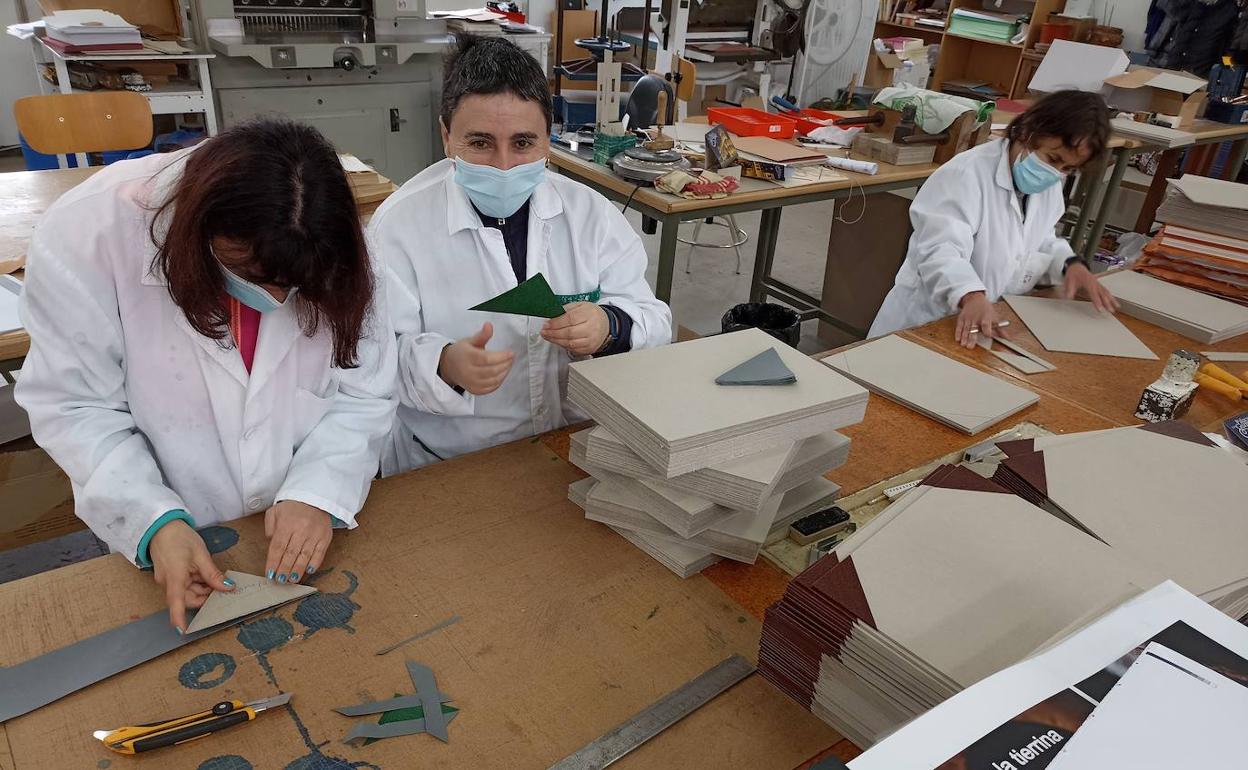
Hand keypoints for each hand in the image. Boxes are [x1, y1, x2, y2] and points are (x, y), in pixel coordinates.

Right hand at [149, 519, 232, 633]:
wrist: (161, 526)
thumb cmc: (180, 538)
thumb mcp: (201, 554)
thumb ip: (213, 574)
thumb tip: (227, 588)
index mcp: (175, 577)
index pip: (176, 602)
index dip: (179, 618)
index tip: (183, 632)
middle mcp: (168, 582)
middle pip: (188, 599)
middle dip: (205, 596)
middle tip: (220, 586)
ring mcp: (168, 580)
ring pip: (188, 592)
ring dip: (201, 588)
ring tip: (211, 575)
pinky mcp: (170, 576)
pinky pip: (184, 585)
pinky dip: (196, 582)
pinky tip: (202, 573)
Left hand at [264, 500, 332, 584]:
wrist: (315, 498)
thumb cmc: (293, 507)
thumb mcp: (275, 512)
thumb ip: (270, 527)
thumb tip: (271, 543)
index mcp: (286, 523)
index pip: (278, 547)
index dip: (273, 562)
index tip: (270, 574)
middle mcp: (301, 529)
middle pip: (291, 554)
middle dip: (284, 569)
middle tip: (280, 580)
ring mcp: (315, 534)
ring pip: (305, 556)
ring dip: (298, 570)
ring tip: (292, 580)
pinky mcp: (325, 537)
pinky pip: (320, 553)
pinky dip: (314, 563)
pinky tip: (308, 571)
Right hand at [439, 322, 514, 395]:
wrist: (449, 366)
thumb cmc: (461, 352)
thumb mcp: (470, 341)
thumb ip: (482, 335)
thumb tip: (489, 326)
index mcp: (467, 357)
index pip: (487, 359)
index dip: (501, 357)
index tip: (511, 353)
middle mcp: (468, 371)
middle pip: (492, 371)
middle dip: (505, 364)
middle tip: (511, 358)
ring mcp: (471, 382)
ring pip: (493, 381)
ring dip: (504, 373)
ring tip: (508, 364)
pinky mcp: (474, 390)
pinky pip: (490, 388)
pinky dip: (499, 381)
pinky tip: (502, 374)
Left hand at [541, 302, 608, 355]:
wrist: (606, 324)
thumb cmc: (592, 314)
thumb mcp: (580, 305)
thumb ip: (566, 309)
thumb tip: (552, 315)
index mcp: (589, 314)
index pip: (570, 319)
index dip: (556, 323)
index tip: (547, 324)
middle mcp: (592, 328)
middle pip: (569, 333)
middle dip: (553, 333)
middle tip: (544, 331)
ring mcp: (591, 340)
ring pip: (570, 343)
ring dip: (556, 340)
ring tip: (548, 336)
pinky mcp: (589, 349)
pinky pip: (573, 349)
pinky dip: (563, 346)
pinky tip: (557, 341)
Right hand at [955, 291, 1008, 348]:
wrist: (974, 299)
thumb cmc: (985, 309)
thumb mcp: (994, 317)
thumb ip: (1000, 329)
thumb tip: (1007, 338)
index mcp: (986, 317)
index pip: (986, 325)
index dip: (987, 331)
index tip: (987, 336)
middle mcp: (976, 318)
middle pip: (974, 329)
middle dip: (971, 338)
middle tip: (970, 346)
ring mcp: (968, 318)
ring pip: (966, 329)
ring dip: (964, 337)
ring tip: (963, 344)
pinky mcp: (961, 318)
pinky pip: (959, 326)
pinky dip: (958, 332)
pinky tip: (957, 339)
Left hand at [1062, 262, 1118, 312]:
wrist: (1076, 267)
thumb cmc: (1073, 274)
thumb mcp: (1069, 281)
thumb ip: (1069, 289)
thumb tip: (1068, 297)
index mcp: (1088, 282)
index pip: (1094, 293)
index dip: (1097, 301)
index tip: (1100, 309)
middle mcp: (1095, 283)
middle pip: (1103, 293)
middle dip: (1107, 302)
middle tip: (1111, 311)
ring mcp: (1098, 284)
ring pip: (1106, 292)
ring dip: (1112, 300)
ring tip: (1116, 307)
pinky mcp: (1099, 285)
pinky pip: (1106, 291)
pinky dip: (1111, 297)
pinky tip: (1114, 302)